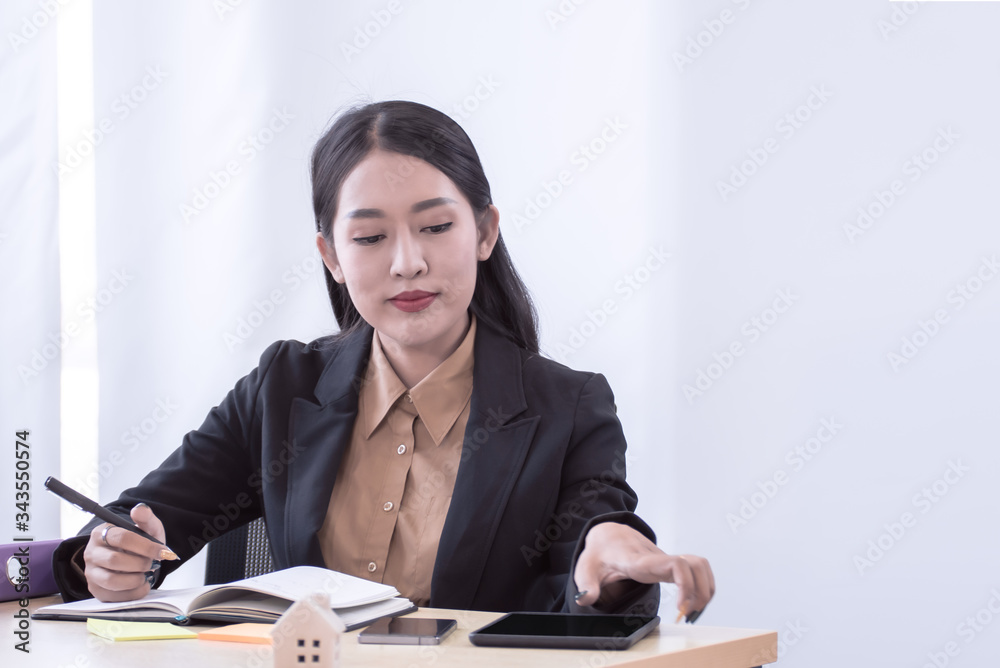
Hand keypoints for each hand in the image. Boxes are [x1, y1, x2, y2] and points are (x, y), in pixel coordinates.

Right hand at [83, 503, 165, 601]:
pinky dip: (134, 592)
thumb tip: (140, 509)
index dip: (146, 546)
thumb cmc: (139, 542)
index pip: (122, 538)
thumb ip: (145, 517)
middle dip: (141, 563)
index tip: (162, 552)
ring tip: (146, 574)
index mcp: (101, 533)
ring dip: (136, 579)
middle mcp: (91, 553)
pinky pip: (114, 597)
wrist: (134, 558)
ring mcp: (91, 573)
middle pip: (115, 560)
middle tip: (153, 563)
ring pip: (112, 580)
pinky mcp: (96, 590)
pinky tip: (142, 584)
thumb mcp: (147, 527)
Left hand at [573, 521, 714, 619]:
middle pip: (695, 566)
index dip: (686, 585)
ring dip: (705, 589)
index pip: (674, 565)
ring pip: (700, 565)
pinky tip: (691, 602)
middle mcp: (657, 558)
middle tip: (686, 614)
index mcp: (639, 561)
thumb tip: (586, 599)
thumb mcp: (585, 568)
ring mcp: (666, 559)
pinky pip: (697, 569)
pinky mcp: (670, 563)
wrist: (607, 534)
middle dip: (701, 593)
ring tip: (690, 610)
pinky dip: (703, 586)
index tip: (681, 608)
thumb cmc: (598, 553)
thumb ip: (585, 584)